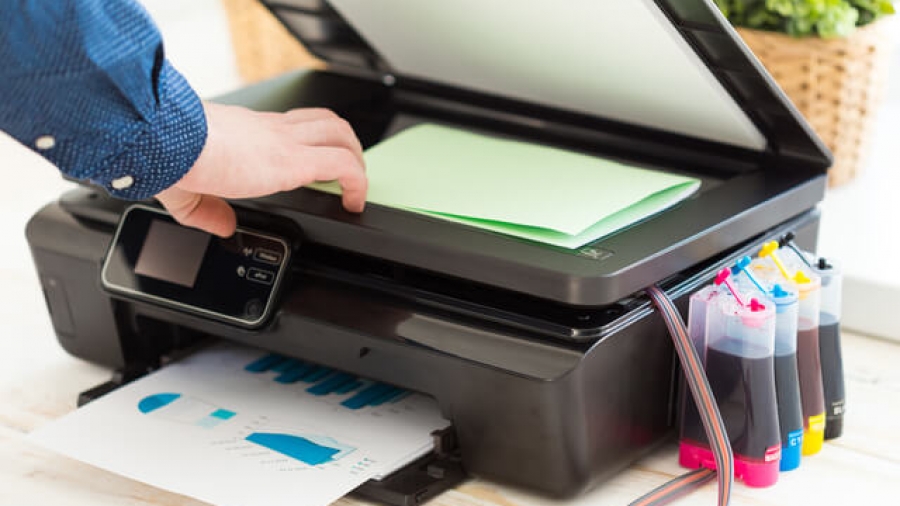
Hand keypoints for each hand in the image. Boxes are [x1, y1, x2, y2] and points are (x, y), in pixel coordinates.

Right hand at [155, 102, 367, 236]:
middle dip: (345, 143)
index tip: (317, 160)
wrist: (169, 141)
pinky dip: (357, 182)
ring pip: (341, 134)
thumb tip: (223, 226)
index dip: (312, 138)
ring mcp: (285, 142)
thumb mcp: (187, 188)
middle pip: (326, 121)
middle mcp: (272, 129)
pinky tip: (354, 202)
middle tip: (348, 169)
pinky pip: (342, 165)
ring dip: (356, 158)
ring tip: (355, 186)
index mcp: (249, 130)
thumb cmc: (171, 155)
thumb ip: (206, 210)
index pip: (293, 124)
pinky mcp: (294, 160)